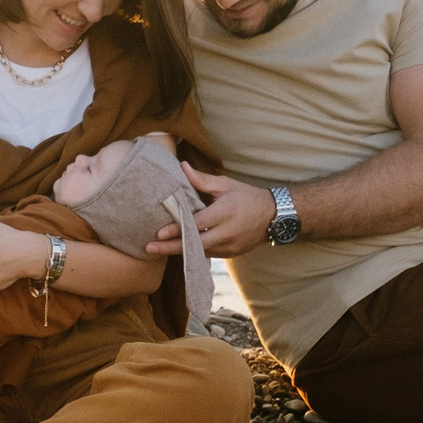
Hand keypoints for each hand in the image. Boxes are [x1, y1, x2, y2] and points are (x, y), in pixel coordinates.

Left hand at [148, 163, 278, 258]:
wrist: (273, 216)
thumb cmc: (247, 197)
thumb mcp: (226, 185)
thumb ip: (202, 180)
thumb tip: (181, 167)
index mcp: (225, 212)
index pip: (197, 223)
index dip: (177, 229)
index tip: (158, 232)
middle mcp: (227, 232)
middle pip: (195, 244)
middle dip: (171, 247)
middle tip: (149, 248)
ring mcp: (230, 246)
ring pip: (200, 252)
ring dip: (179, 252)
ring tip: (157, 250)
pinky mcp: (231, 254)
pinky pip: (208, 255)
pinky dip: (193, 253)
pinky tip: (177, 250)